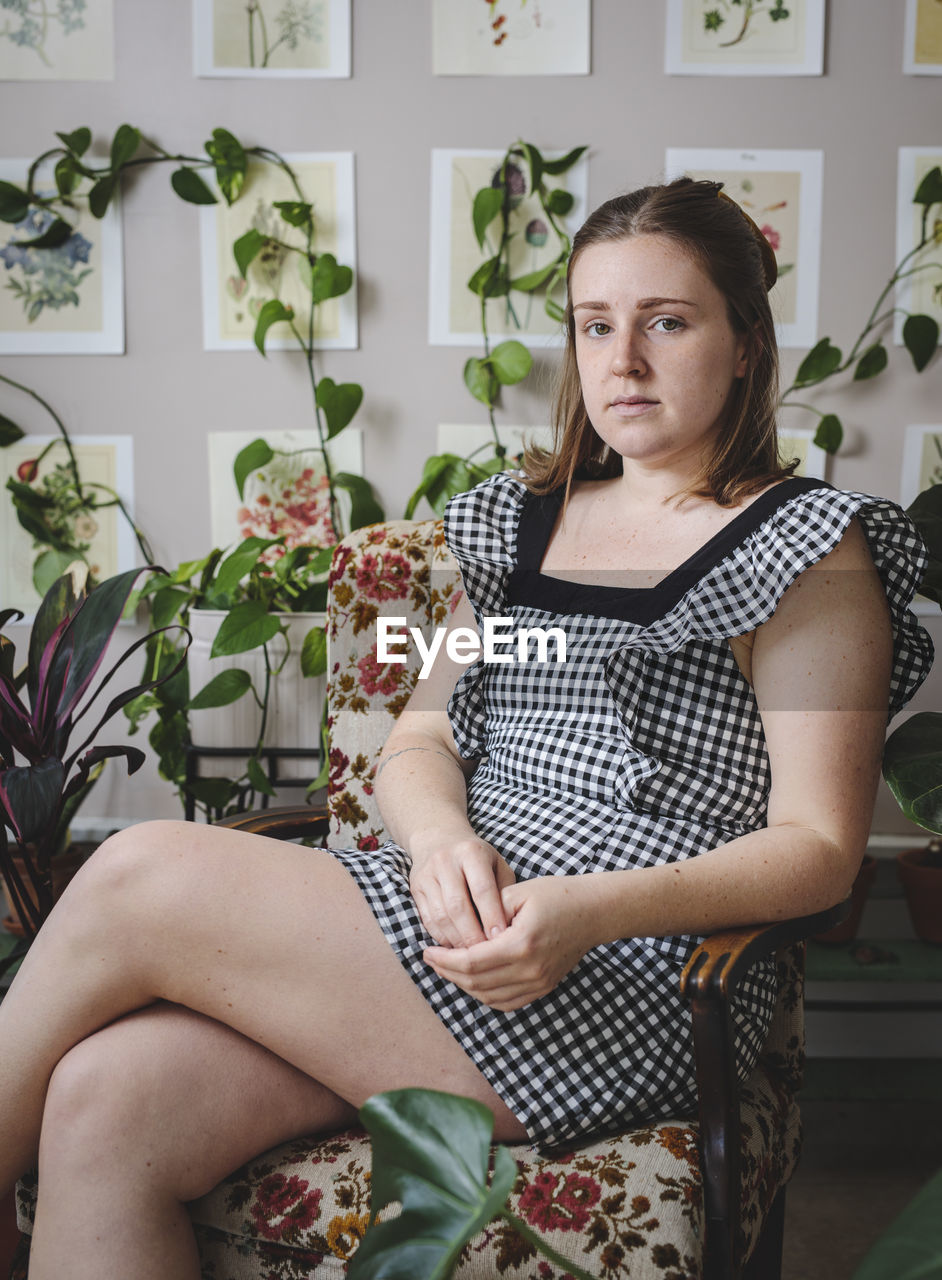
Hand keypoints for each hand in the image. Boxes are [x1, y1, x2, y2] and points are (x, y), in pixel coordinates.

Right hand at [410, 835, 515, 948]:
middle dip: (472, 934)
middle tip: (486, 954)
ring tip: (471, 955)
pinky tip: (454, 947)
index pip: (482, 889)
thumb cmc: (477, 858)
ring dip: (456, 940)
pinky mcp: (414, 887)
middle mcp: (445, 860)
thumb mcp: (496, 864)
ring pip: (440, 916)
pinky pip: (427, 919)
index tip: (501, 938)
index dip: (491, 916)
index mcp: (471, 852)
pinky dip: (441, 937)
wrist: (438, 837)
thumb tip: (509, 927)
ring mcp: (426, 874)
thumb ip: (504, 891)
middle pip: (458, 906)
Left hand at [423, 875, 599, 1011]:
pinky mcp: (543, 987)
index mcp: (521, 944)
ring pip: (489, 997)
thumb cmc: (556, 895)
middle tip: (431, 959)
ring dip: (463, 985)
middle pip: (476, 983)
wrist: (594, 912)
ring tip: (447, 968)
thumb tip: (461, 929)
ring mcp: (539, 983)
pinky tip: (471, 980)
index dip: (445, 959)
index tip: (427, 950)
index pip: (472, 962)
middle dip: (448, 972)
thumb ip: (487, 910)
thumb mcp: (517, 892)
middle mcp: (530, 970)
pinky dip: (484, 994)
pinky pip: (506, 1002)